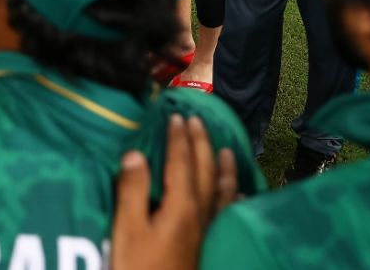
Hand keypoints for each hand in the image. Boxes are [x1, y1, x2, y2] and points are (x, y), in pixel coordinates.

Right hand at [110, 115, 238, 269]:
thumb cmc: (140, 269)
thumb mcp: (128, 231)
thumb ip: (132, 191)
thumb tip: (135, 154)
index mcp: (181, 206)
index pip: (181, 162)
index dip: (178, 138)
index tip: (176, 116)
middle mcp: (200, 215)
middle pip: (204, 171)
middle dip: (201, 144)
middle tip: (197, 120)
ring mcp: (207, 233)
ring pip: (222, 192)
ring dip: (223, 168)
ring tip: (226, 150)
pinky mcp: (208, 247)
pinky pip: (227, 215)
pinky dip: (234, 200)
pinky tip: (241, 196)